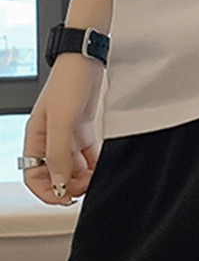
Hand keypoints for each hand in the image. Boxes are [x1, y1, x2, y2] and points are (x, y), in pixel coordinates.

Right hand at [21, 53, 105, 204]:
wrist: (86, 61)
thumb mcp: (61, 121)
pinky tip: (103, 166)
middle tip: (85, 186)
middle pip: (55, 176)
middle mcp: (49, 141)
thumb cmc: (68, 84)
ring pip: (73, 169)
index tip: (64, 198)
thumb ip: (58, 154)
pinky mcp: (83, 132)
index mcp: (35, 139)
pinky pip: (88, 157)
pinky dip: (95, 165)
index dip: (47, 191)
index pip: (33, 176)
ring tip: (96, 175)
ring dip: (84, 177)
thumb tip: (58, 182)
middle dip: (69, 185)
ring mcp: (67, 137)